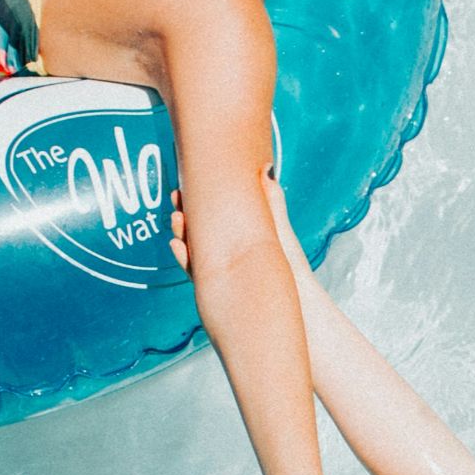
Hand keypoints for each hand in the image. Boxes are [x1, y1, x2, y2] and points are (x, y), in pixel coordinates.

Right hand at [168, 176, 313, 278]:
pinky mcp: (218, 287)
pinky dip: (185, 259)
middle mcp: (230, 254)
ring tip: (176, 219)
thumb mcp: (279, 229)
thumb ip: (271, 201)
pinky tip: (177, 246)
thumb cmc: (291, 268)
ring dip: (182, 234)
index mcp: (242, 239)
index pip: (216, 217)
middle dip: (186, 215)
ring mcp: (223, 271)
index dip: (200, 202)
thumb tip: (266, 166)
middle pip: (201, 231)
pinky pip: (196, 271)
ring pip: (195, 250)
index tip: (187, 186)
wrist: (298, 308)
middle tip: (176, 199)